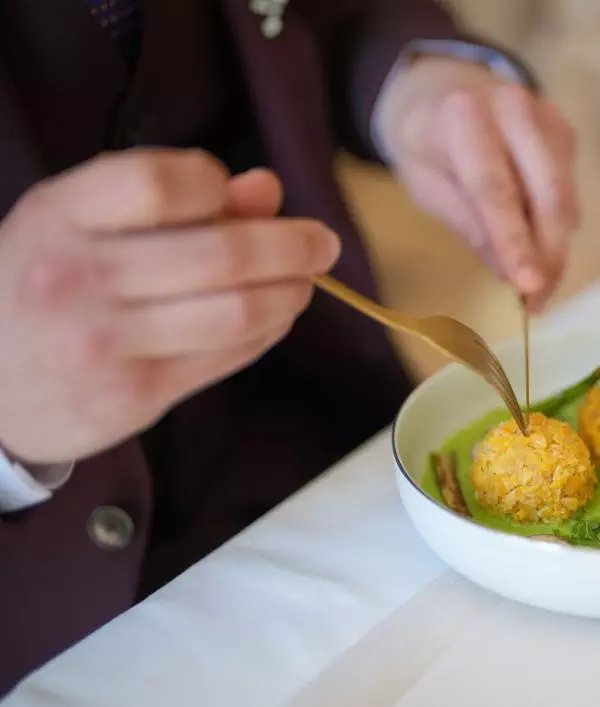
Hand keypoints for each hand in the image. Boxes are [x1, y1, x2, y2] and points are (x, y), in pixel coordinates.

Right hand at [0, 149, 340, 464]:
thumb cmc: (43, 286)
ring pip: (237, 312)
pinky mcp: (134, 396)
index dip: (215, 185)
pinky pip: (229, 357)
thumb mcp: (80, 224)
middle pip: (221, 255)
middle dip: (291, 246)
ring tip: (304, 281)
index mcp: (58, 217)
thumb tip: (266, 190)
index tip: (231, 194)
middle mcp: (77, 279)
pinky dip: (268, 331)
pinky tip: (275, 316)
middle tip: (323, 243)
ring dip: (290, 292)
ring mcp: (104, 344)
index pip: (160, 184)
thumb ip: (170, 199)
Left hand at [372, 56, 578, 312]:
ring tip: (538, 288)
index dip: (514, 241)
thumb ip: (467, 223)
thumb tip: (509, 273)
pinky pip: (569, 192)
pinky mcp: (565, 133)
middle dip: (548, 255)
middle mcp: (514, 109)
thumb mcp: (426, 185)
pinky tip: (539, 249)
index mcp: (464, 118)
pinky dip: (558, 229)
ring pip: (566, 198)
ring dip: (557, 249)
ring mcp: (547, 118)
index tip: (528, 286)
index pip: (494, 189)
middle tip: (538, 302)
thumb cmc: (427, 144)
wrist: (444, 88)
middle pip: (546, 195)